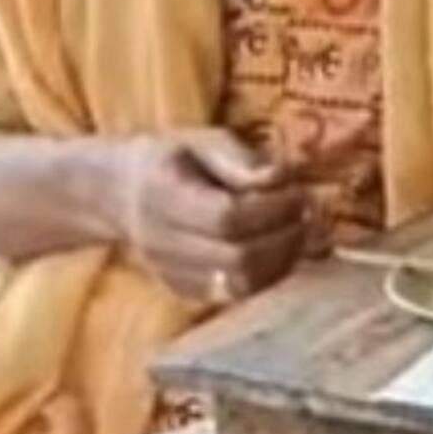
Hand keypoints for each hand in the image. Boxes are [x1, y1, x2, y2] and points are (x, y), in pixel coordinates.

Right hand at [107, 129, 306, 304]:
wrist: (124, 194)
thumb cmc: (176, 159)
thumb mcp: (205, 141)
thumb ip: (242, 160)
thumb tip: (281, 178)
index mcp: (162, 197)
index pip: (226, 218)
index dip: (273, 207)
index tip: (298, 189)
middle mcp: (162, 244)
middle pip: (238, 258)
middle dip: (285, 234)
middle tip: (308, 209)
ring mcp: (173, 274)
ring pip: (242, 284)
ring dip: (284, 257)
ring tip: (300, 226)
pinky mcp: (189, 292)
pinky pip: (239, 292)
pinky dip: (271, 272)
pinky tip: (283, 245)